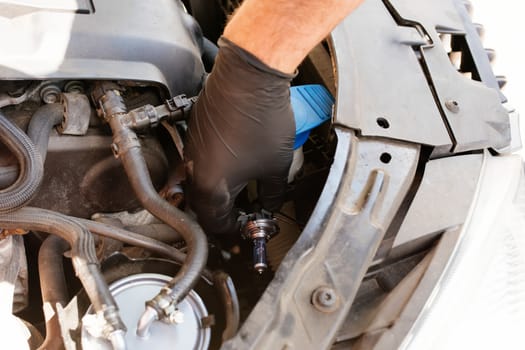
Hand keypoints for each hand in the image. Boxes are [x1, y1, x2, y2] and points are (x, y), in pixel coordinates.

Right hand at [184, 37, 294, 234]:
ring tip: (242, 190)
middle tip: (242, 214)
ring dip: (219, 191)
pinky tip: (235, 164)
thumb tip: (271, 204)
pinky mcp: (196, 132)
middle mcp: (194, 169)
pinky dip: (215, 170)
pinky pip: (201, 160)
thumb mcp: (276, 166)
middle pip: (203, 205)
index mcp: (210, 186)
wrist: (249, 77)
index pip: (215, 223)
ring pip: (199, 182)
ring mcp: (192, 149)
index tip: (244, 231)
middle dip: (224, 214)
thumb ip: (273, 193)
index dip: (232, 232)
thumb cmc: (261, 119)